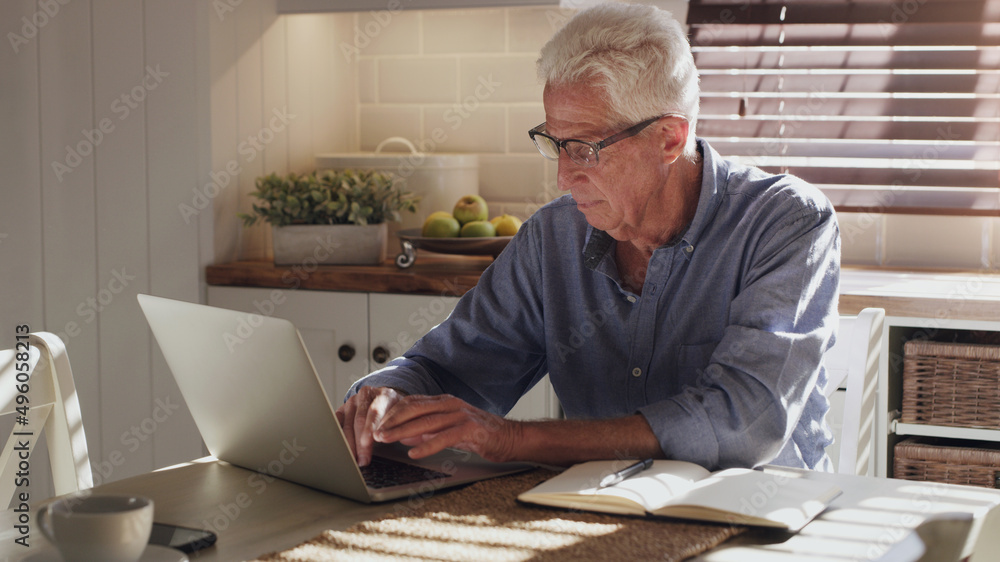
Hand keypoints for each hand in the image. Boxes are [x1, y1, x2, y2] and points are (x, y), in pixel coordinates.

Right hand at [335, 386, 404, 466]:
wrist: (386, 399)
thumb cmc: (397, 411)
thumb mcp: (406, 415)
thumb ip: (405, 425)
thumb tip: (409, 437)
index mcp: (385, 394)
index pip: (375, 411)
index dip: (370, 429)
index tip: (368, 443)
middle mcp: (366, 395)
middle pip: (359, 420)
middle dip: (360, 442)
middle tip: (362, 459)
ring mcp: (353, 401)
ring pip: (347, 424)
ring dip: (349, 444)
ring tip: (353, 459)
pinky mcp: (342, 409)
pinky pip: (337, 423)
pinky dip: (339, 437)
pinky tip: (342, 449)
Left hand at [373, 394, 520, 462]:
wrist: (511, 438)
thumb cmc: (480, 435)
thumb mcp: (449, 431)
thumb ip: (428, 430)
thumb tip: (404, 434)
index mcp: (444, 402)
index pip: (411, 403)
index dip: (390, 413)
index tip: (373, 424)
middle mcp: (450, 404)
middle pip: (414, 409)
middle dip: (390, 421)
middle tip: (373, 433)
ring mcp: (461, 415)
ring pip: (425, 422)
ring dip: (402, 432)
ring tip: (386, 440)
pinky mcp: (470, 430)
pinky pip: (444, 437)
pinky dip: (427, 445)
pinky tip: (414, 452)